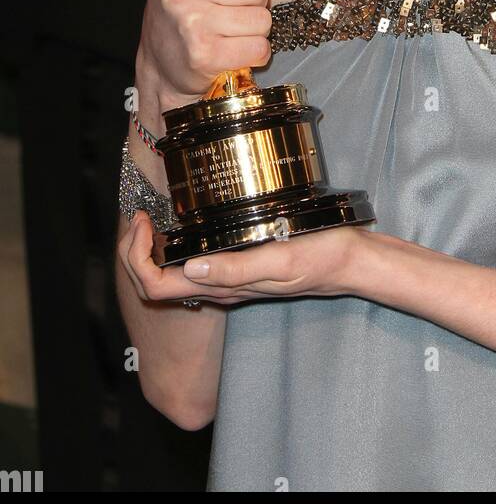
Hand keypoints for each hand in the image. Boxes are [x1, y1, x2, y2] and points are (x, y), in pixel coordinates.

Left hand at [118, 211, 367, 306]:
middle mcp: (220, 288)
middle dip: (135, 252)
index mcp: (223, 287)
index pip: (156, 287)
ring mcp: (229, 281)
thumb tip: (189, 267)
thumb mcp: (279, 259)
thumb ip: (235, 269)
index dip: (136, 258)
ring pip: (172, 277)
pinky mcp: (241, 269)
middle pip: (156, 283)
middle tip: (140, 215)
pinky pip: (194, 267)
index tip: (143, 221)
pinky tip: (186, 224)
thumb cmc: (320, 257)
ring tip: (153, 217)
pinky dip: (175, 248)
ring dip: (152, 251)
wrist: (350, 263)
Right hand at [138, 0, 280, 101]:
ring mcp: (191, 21)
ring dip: (254, 30)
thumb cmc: (186, 11)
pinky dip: (254, 53)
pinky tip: (234, 52)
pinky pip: (259, 47)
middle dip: (253, 3)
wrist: (160, 66)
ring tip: (230, 33)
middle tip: (229, 13)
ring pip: (262, 18)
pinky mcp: (203, 54)